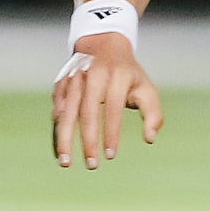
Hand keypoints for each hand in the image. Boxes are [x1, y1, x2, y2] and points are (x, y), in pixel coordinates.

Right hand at [52, 34, 162, 169]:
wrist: (103, 45)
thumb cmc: (128, 75)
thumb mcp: (146, 88)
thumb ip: (153, 114)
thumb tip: (150, 139)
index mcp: (117, 75)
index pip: (113, 108)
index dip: (111, 132)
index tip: (110, 155)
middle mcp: (93, 75)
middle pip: (87, 111)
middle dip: (87, 140)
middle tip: (92, 165)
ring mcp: (74, 78)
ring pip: (66, 112)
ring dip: (64, 138)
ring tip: (65, 163)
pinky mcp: (61, 83)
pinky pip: (57, 110)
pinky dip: (57, 131)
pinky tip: (59, 150)